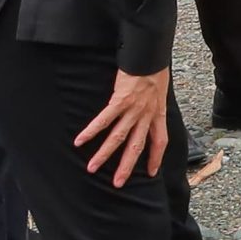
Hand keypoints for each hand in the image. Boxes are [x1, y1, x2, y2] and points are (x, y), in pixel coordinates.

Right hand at [76, 68, 170, 186]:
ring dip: (104, 154)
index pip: (159, 142)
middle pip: (136, 147)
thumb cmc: (154, 70)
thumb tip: (147, 109)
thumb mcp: (160, 92)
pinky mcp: (120, 101)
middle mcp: (146, 116)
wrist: (150, 55)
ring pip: (118, 138)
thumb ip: (153, 104)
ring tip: (92, 168)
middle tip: (117, 184)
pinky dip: (92, 131)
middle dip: (126, 166)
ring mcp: (133, 109)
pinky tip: (80, 141)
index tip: (151, 172)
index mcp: (158, 114)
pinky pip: (104, 120)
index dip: (155, 158)